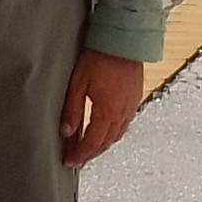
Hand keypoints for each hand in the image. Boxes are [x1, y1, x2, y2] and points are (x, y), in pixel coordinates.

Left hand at [59, 46, 143, 167]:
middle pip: (105, 143)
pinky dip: (113, 131)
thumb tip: (66, 132)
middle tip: (77, 158)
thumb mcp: (78, 84)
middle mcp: (122, 114)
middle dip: (90, 153)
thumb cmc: (99, 58)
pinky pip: (124, 123)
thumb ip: (72, 111)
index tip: (69, 161)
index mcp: (107, 113)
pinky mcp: (135, 98)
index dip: (80, 155)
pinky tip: (105, 127)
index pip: (92, 143)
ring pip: (116, 134)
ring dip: (102, 144)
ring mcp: (131, 106)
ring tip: (89, 146)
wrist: (123, 40)